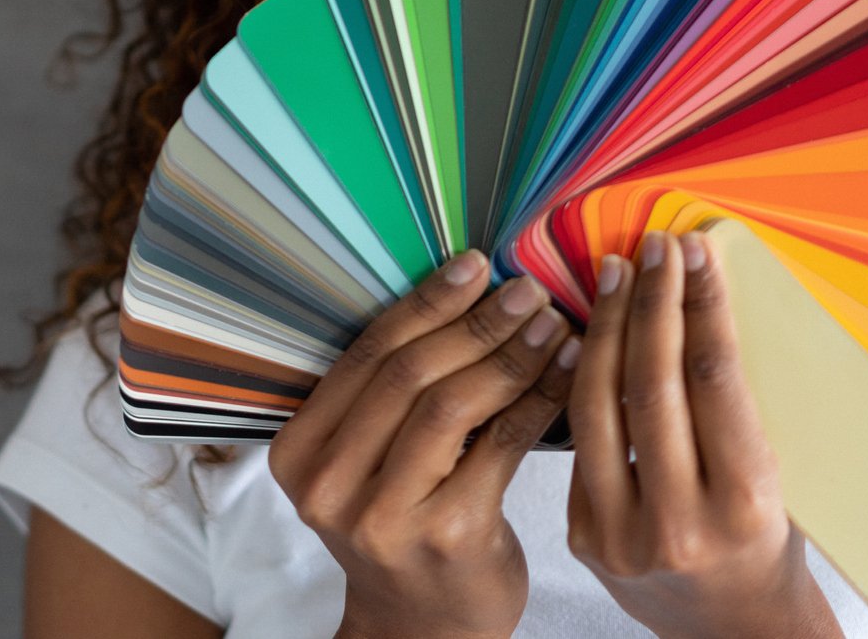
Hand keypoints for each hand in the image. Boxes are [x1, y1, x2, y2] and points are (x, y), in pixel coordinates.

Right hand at [268, 249, 579, 638]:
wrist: (421, 628)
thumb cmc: (403, 524)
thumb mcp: (369, 461)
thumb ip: (392, 393)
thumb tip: (470, 287)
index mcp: (299, 453)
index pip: (366, 355)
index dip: (424, 302)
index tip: (475, 265)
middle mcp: (329, 486)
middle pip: (408, 375)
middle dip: (474, 323)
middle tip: (526, 290)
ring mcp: (384, 515)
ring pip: (452, 406)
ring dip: (511, 355)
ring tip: (553, 322)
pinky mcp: (447, 535)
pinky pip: (499, 445)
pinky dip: (537, 399)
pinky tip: (568, 371)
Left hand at [565, 229, 843, 638]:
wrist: (735, 633)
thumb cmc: (765, 546)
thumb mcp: (776, 480)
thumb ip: (732, 410)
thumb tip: (697, 300)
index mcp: (746, 505)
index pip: (715, 381)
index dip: (702, 307)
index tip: (696, 253)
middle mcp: (681, 523)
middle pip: (652, 386)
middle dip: (652, 305)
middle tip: (654, 249)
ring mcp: (623, 535)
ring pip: (598, 407)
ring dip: (605, 329)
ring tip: (614, 274)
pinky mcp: (585, 538)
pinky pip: (578, 443)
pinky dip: (582, 382)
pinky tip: (588, 335)